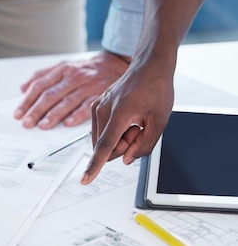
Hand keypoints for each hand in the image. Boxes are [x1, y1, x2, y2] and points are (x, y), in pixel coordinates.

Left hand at [14, 51, 129, 128]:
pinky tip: (68, 123)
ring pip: (67, 101)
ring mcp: (87, 86)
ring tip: (43, 125)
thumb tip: (22, 87)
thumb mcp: (63, 65)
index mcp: (62, 69)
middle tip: (27, 123)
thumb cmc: (86, 68)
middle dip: (36, 110)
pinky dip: (77, 115)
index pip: (40, 85)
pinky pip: (87, 106)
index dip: (27, 100)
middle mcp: (73, 77)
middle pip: (51, 94)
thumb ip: (42, 75)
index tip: (19, 113)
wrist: (116, 62)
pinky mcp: (100, 94)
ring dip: (53, 114)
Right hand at [81, 59, 174, 184]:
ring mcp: (97, 108)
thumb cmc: (156, 89)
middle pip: (107, 147)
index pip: (105, 146)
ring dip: (120, 138)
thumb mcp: (160, 121)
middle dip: (124, 145)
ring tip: (135, 121)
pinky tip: (128, 118)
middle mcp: (102, 110)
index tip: (85, 179)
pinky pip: (102, 130)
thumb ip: (144, 145)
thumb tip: (126, 159)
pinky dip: (115, 130)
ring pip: (104, 140)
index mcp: (119, 113)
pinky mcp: (95, 107)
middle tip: (139, 129)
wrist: (149, 67)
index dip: (95, 166)